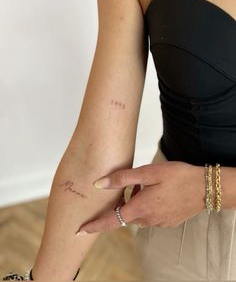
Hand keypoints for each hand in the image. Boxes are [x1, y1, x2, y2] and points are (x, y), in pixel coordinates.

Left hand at [77, 161, 205, 233]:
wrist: (205, 187)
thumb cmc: (177, 176)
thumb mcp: (148, 172)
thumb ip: (122, 178)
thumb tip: (99, 184)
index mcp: (140, 208)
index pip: (111, 221)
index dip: (95, 226)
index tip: (80, 230)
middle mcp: (147, 219)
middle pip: (126, 214)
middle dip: (124, 201)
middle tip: (134, 184)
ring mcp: (159, 222)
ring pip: (138, 214)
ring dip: (137, 201)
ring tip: (148, 184)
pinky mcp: (167, 222)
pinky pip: (150, 215)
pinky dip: (147, 205)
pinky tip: (158, 192)